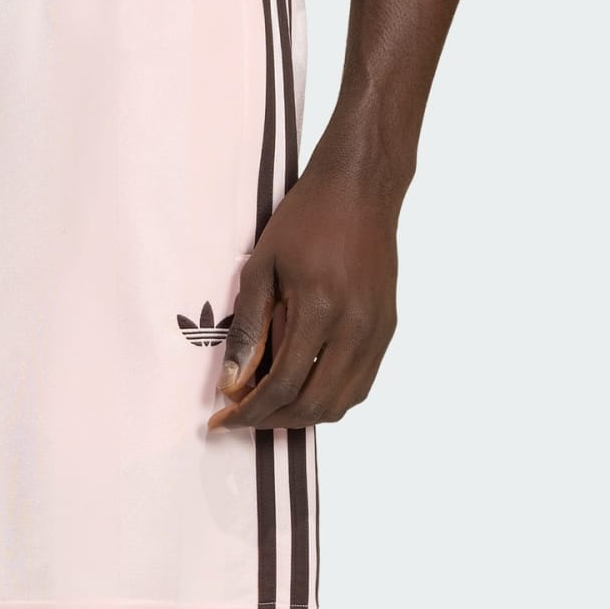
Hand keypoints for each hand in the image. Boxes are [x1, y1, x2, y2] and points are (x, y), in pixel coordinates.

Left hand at [209, 157, 400, 433]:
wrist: (362, 188)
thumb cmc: (306, 220)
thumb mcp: (261, 267)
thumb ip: (249, 329)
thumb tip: (233, 382)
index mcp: (321, 308)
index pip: (283, 385)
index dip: (249, 411)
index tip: (223, 418)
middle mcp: (356, 326)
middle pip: (313, 404)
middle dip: (271, 420)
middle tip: (242, 416)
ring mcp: (377, 331)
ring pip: (340, 404)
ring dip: (300, 416)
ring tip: (269, 407)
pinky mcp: (386, 329)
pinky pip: (359, 386)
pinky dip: (327, 400)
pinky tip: (301, 389)